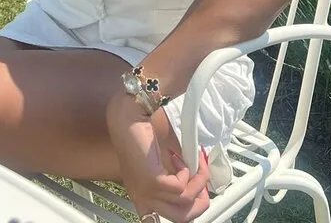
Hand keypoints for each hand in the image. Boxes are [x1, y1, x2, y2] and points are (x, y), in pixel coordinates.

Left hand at [105, 94, 209, 222]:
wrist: (128, 118)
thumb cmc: (141, 136)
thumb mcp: (161, 163)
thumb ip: (177, 177)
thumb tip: (201, 180)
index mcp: (144, 197)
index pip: (164, 220)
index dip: (189, 210)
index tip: (199, 192)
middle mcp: (144, 198)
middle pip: (181, 218)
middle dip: (200, 201)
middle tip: (203, 180)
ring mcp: (147, 191)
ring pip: (185, 202)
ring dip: (198, 180)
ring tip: (194, 161)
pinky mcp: (152, 181)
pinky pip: (180, 188)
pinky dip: (187, 172)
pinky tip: (178, 156)